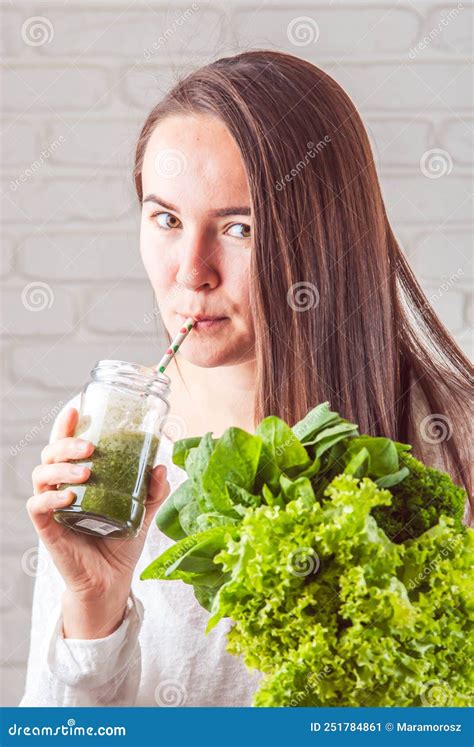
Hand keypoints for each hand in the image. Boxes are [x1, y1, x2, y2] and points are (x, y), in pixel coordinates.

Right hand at [27, 406, 169, 637]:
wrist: (111, 582)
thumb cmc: (120, 542)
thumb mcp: (142, 512)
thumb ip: (153, 491)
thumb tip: (161, 465)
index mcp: (79, 478)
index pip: (67, 445)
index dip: (66, 425)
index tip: (75, 408)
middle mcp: (61, 488)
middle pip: (50, 453)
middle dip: (66, 442)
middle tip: (90, 446)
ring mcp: (52, 508)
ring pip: (41, 475)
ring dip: (61, 468)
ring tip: (86, 471)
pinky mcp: (47, 529)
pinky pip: (37, 507)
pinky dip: (49, 499)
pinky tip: (67, 498)